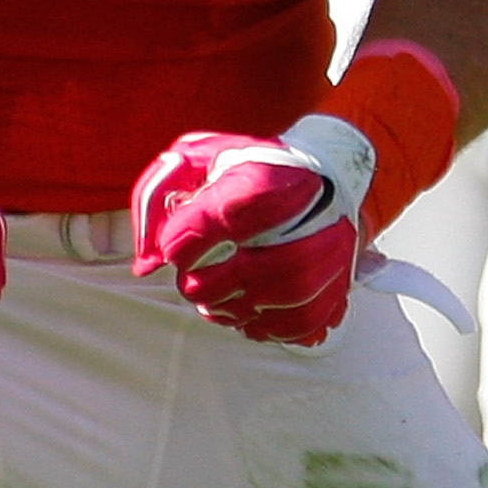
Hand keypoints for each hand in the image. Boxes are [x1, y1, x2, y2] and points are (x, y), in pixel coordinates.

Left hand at [130, 115, 377, 345]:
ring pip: (288, 297)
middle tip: (191, 284)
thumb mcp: (196, 159)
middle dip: (212, 286)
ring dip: (237, 310)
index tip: (173, 249)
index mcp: (269, 174)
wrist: (320, 172)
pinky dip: (269, 327)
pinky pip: (306, 320)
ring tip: (214, 303)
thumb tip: (148, 262)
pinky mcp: (339, 280)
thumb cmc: (248, 168)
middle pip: (262, 265)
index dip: (191, 237)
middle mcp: (311, 210)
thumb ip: (158, 198)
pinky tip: (247, 315)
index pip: (228, 212)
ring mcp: (332, 248)